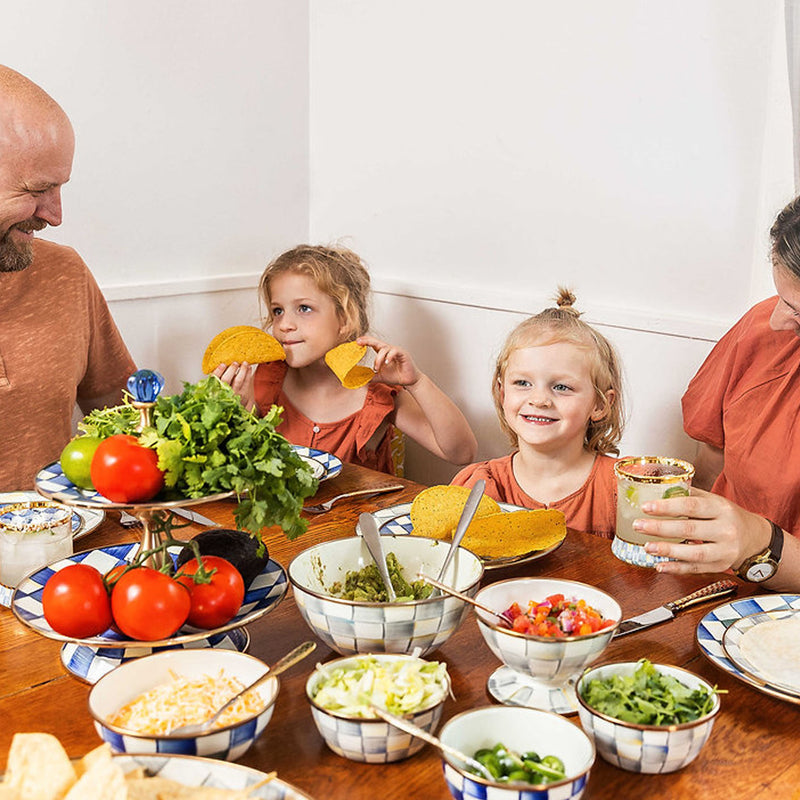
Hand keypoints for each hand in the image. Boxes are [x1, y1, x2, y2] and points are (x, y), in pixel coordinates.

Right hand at [213, 362, 254, 410]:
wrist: (234, 406)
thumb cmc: (224, 391)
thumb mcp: (217, 385)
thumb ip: (219, 376)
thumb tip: (225, 363)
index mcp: (215, 388)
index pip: (214, 378)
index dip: (218, 371)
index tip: (223, 364)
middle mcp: (224, 392)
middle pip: (226, 379)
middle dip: (231, 369)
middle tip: (235, 362)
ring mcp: (234, 394)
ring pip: (238, 380)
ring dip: (242, 370)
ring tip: (244, 363)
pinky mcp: (243, 395)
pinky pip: (247, 383)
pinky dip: (248, 373)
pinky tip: (249, 367)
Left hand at [357, 335, 420, 386]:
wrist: (408, 381)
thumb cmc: (396, 376)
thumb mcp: (379, 377)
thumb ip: (370, 376)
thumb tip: (358, 378)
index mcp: (383, 353)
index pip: (373, 344)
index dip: (365, 341)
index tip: (356, 342)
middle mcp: (389, 350)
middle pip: (377, 342)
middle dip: (368, 341)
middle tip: (359, 342)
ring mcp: (396, 351)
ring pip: (384, 348)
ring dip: (378, 358)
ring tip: (377, 368)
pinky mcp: (403, 354)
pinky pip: (394, 351)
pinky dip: (389, 356)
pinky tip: (386, 362)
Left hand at [633, 487, 770, 574]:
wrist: (754, 538)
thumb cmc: (726, 516)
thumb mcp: (713, 501)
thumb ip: (688, 496)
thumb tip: (657, 489)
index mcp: (721, 508)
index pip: (691, 506)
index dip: (667, 506)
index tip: (645, 507)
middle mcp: (725, 529)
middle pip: (690, 529)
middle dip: (660, 528)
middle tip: (638, 525)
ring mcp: (725, 550)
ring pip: (694, 552)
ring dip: (668, 550)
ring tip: (647, 547)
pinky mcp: (720, 566)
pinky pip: (696, 568)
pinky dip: (677, 568)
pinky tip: (660, 565)